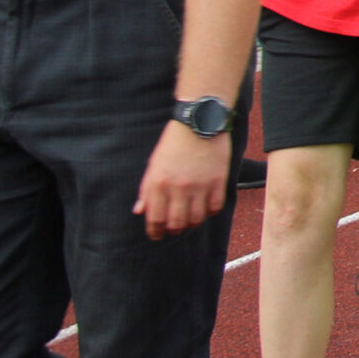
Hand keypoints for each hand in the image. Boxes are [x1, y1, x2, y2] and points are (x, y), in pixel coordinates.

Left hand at [134, 123, 229, 239]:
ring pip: (196, 219)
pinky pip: (215, 207)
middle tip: (174, 228)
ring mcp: (200, 186)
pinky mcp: (218, 181)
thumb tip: (140, 211)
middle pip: (176, 224)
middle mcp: (178, 188)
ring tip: (190, 218)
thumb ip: (147, 190)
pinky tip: (205, 205)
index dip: (155, 232)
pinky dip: (209, 211)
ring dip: (192, 222)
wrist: (199, 122)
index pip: (155, 219)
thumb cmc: (173, 143)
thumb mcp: (154, 165)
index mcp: (159, 184)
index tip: (156, 235)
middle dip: (173, 230)